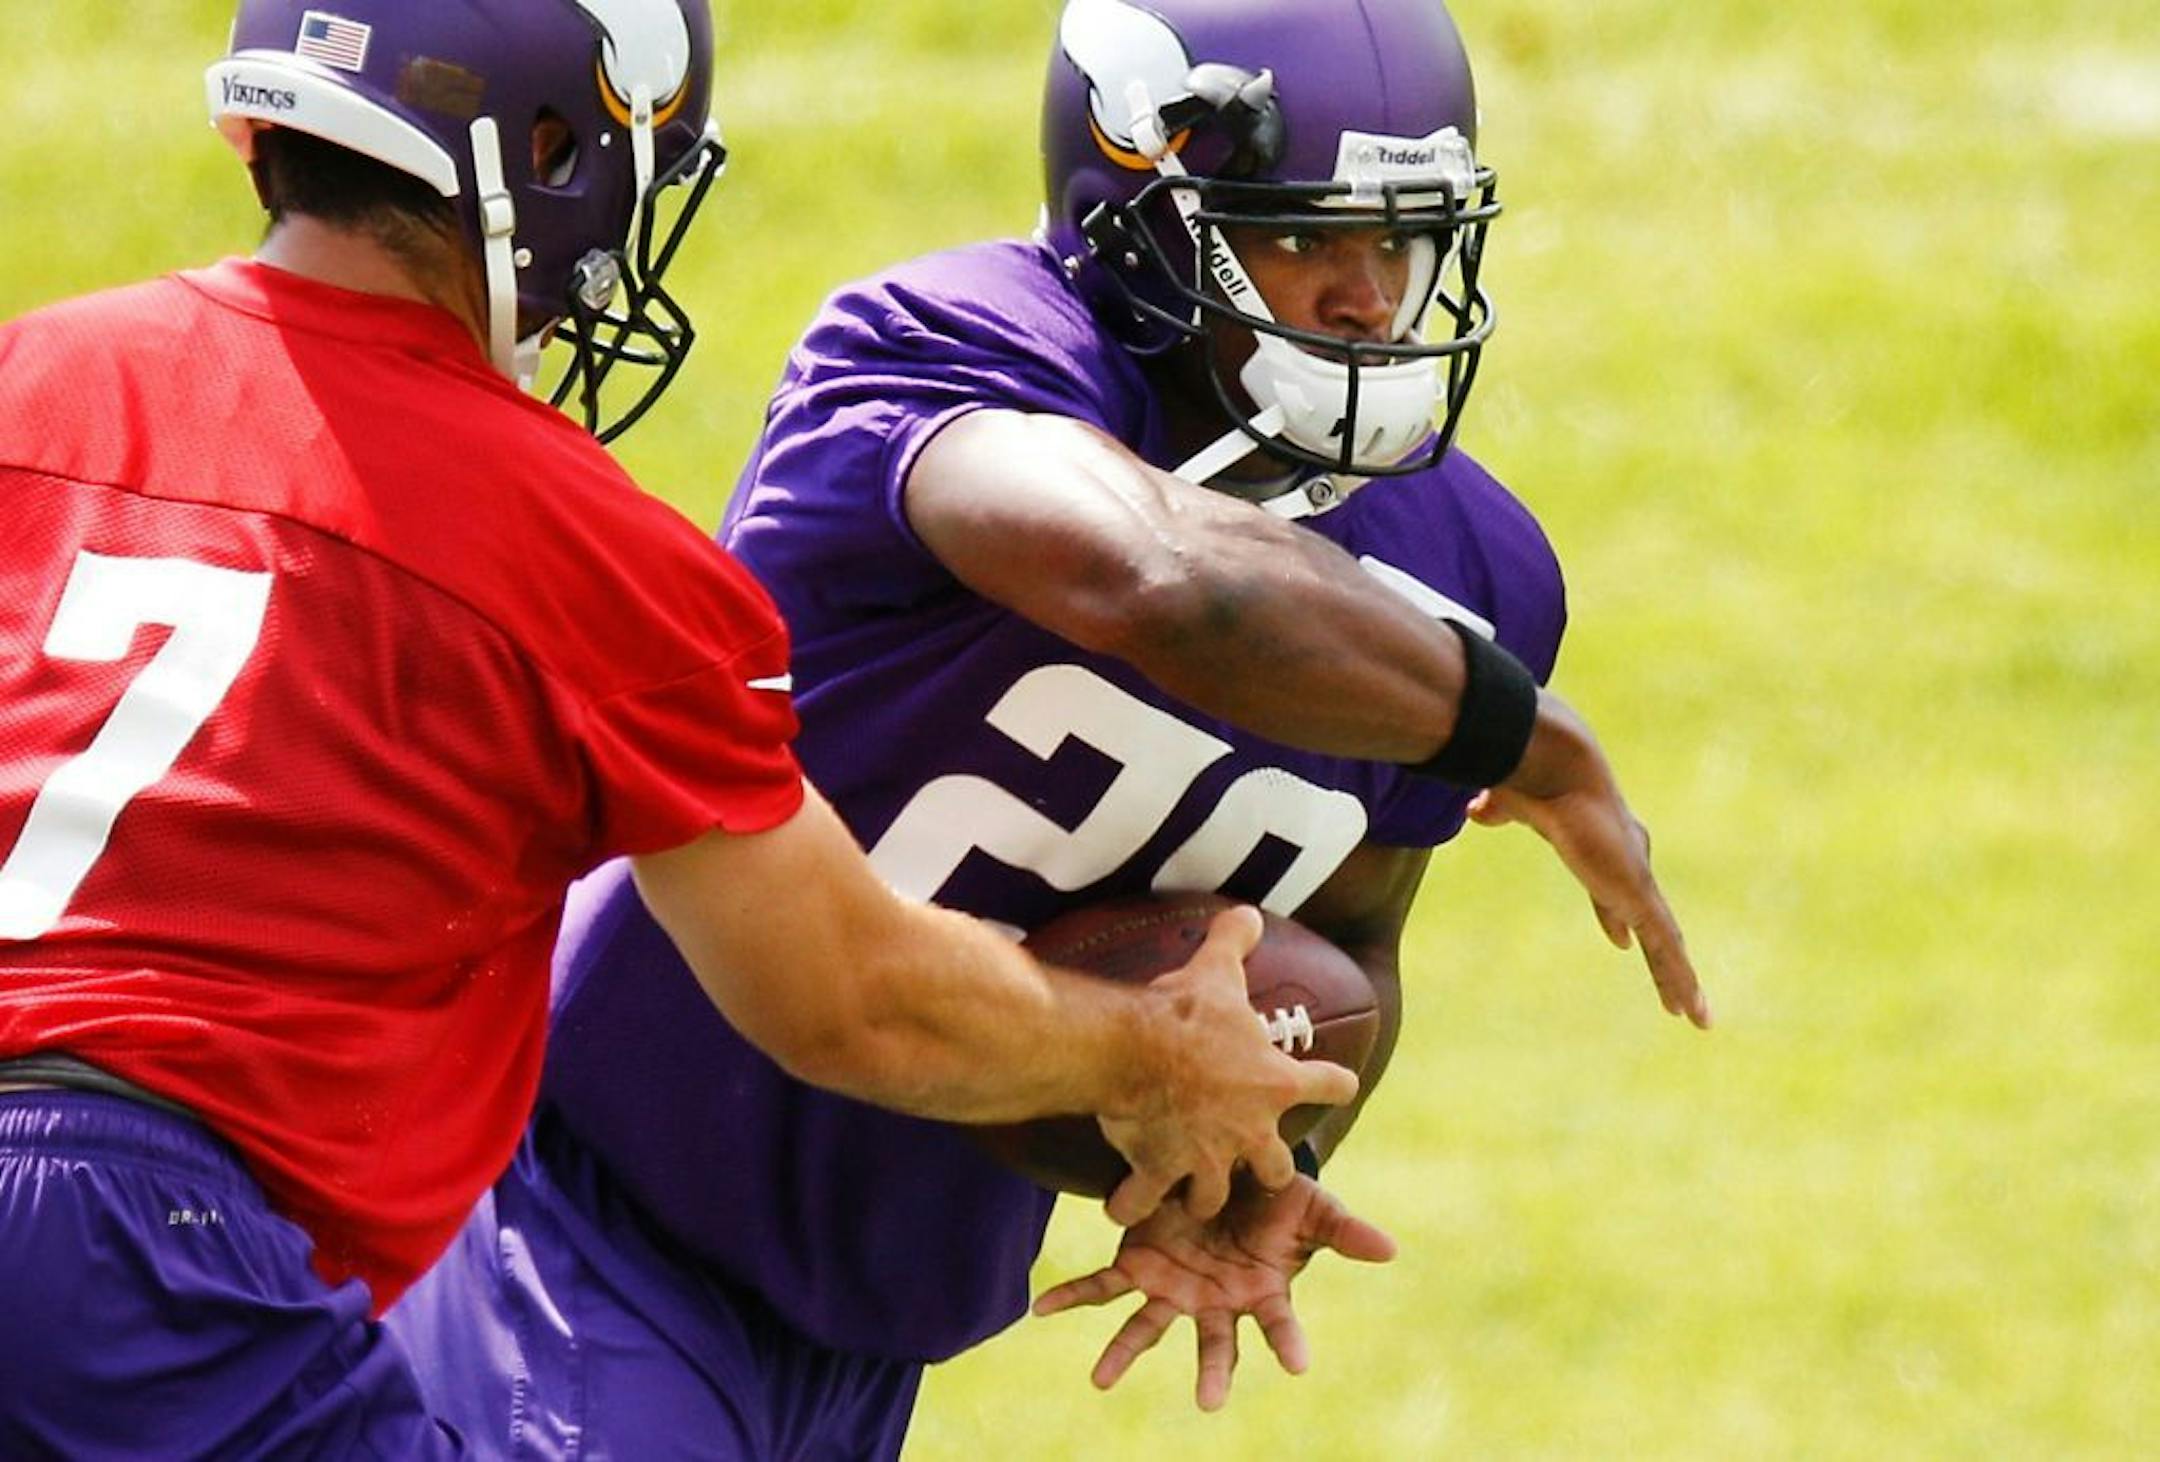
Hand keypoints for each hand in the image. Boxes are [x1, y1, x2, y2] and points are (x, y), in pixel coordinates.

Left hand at [1034, 1175, 1396, 1410]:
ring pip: (1148, 1327)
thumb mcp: (1312, 1208)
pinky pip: (1103, 1285)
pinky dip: (1072, 1296)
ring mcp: (1174, 1287)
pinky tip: (1041, 1308)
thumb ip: (1345, 1231)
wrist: (1228, 1167)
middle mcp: (1214, 1301)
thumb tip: (1392, 1249)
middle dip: (1211, 1372)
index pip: (1279, 1324)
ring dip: (1124, 1352)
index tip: (1299, 1366)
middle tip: (1209, 1403)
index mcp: (1259, 1292)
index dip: (1288, 1342)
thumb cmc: (1276, 1197)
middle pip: (1213, 1343)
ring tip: (1100, 1380)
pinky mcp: (1139, 1265)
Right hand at [1096, 907, 1359, 1227]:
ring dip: (1201, 1194)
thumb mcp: (1217, 971)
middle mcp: (1248, 1131)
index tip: (1341, 1085)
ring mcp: (1206, 1158)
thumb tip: (1248, 913)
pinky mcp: (1162, 1171)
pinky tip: (1121, 1204)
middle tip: (1254, 1160)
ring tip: (1187, 1190)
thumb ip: (1236, 941)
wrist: (1138, 1050)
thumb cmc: (1184, 1013)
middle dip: (1268, 1168)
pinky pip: (1144, 1202)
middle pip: (1276, 1168)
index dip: (1335, 1084)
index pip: (1327, 1085)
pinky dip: (1131, 1204)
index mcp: (1273, 1083)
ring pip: (1213, 1196)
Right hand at [1478, 692, 1710, 1027]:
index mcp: (1603, 844)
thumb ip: (1498, 807)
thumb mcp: (1515, 802)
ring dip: (1680, 981)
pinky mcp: (1640, 898)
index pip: (1612, 891)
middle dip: (1661, 953)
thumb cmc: (1537, 780)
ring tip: (1696, 1016)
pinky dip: (1682, 982)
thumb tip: (1474, 808)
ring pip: (1667, 945)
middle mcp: (1629, 864)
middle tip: (1671, 980)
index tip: (1621, 938)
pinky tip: (1691, 1011)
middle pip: (1650, 921)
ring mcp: (1637, 884)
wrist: (1560, 770)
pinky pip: (1666, 951)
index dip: (1615, 915)